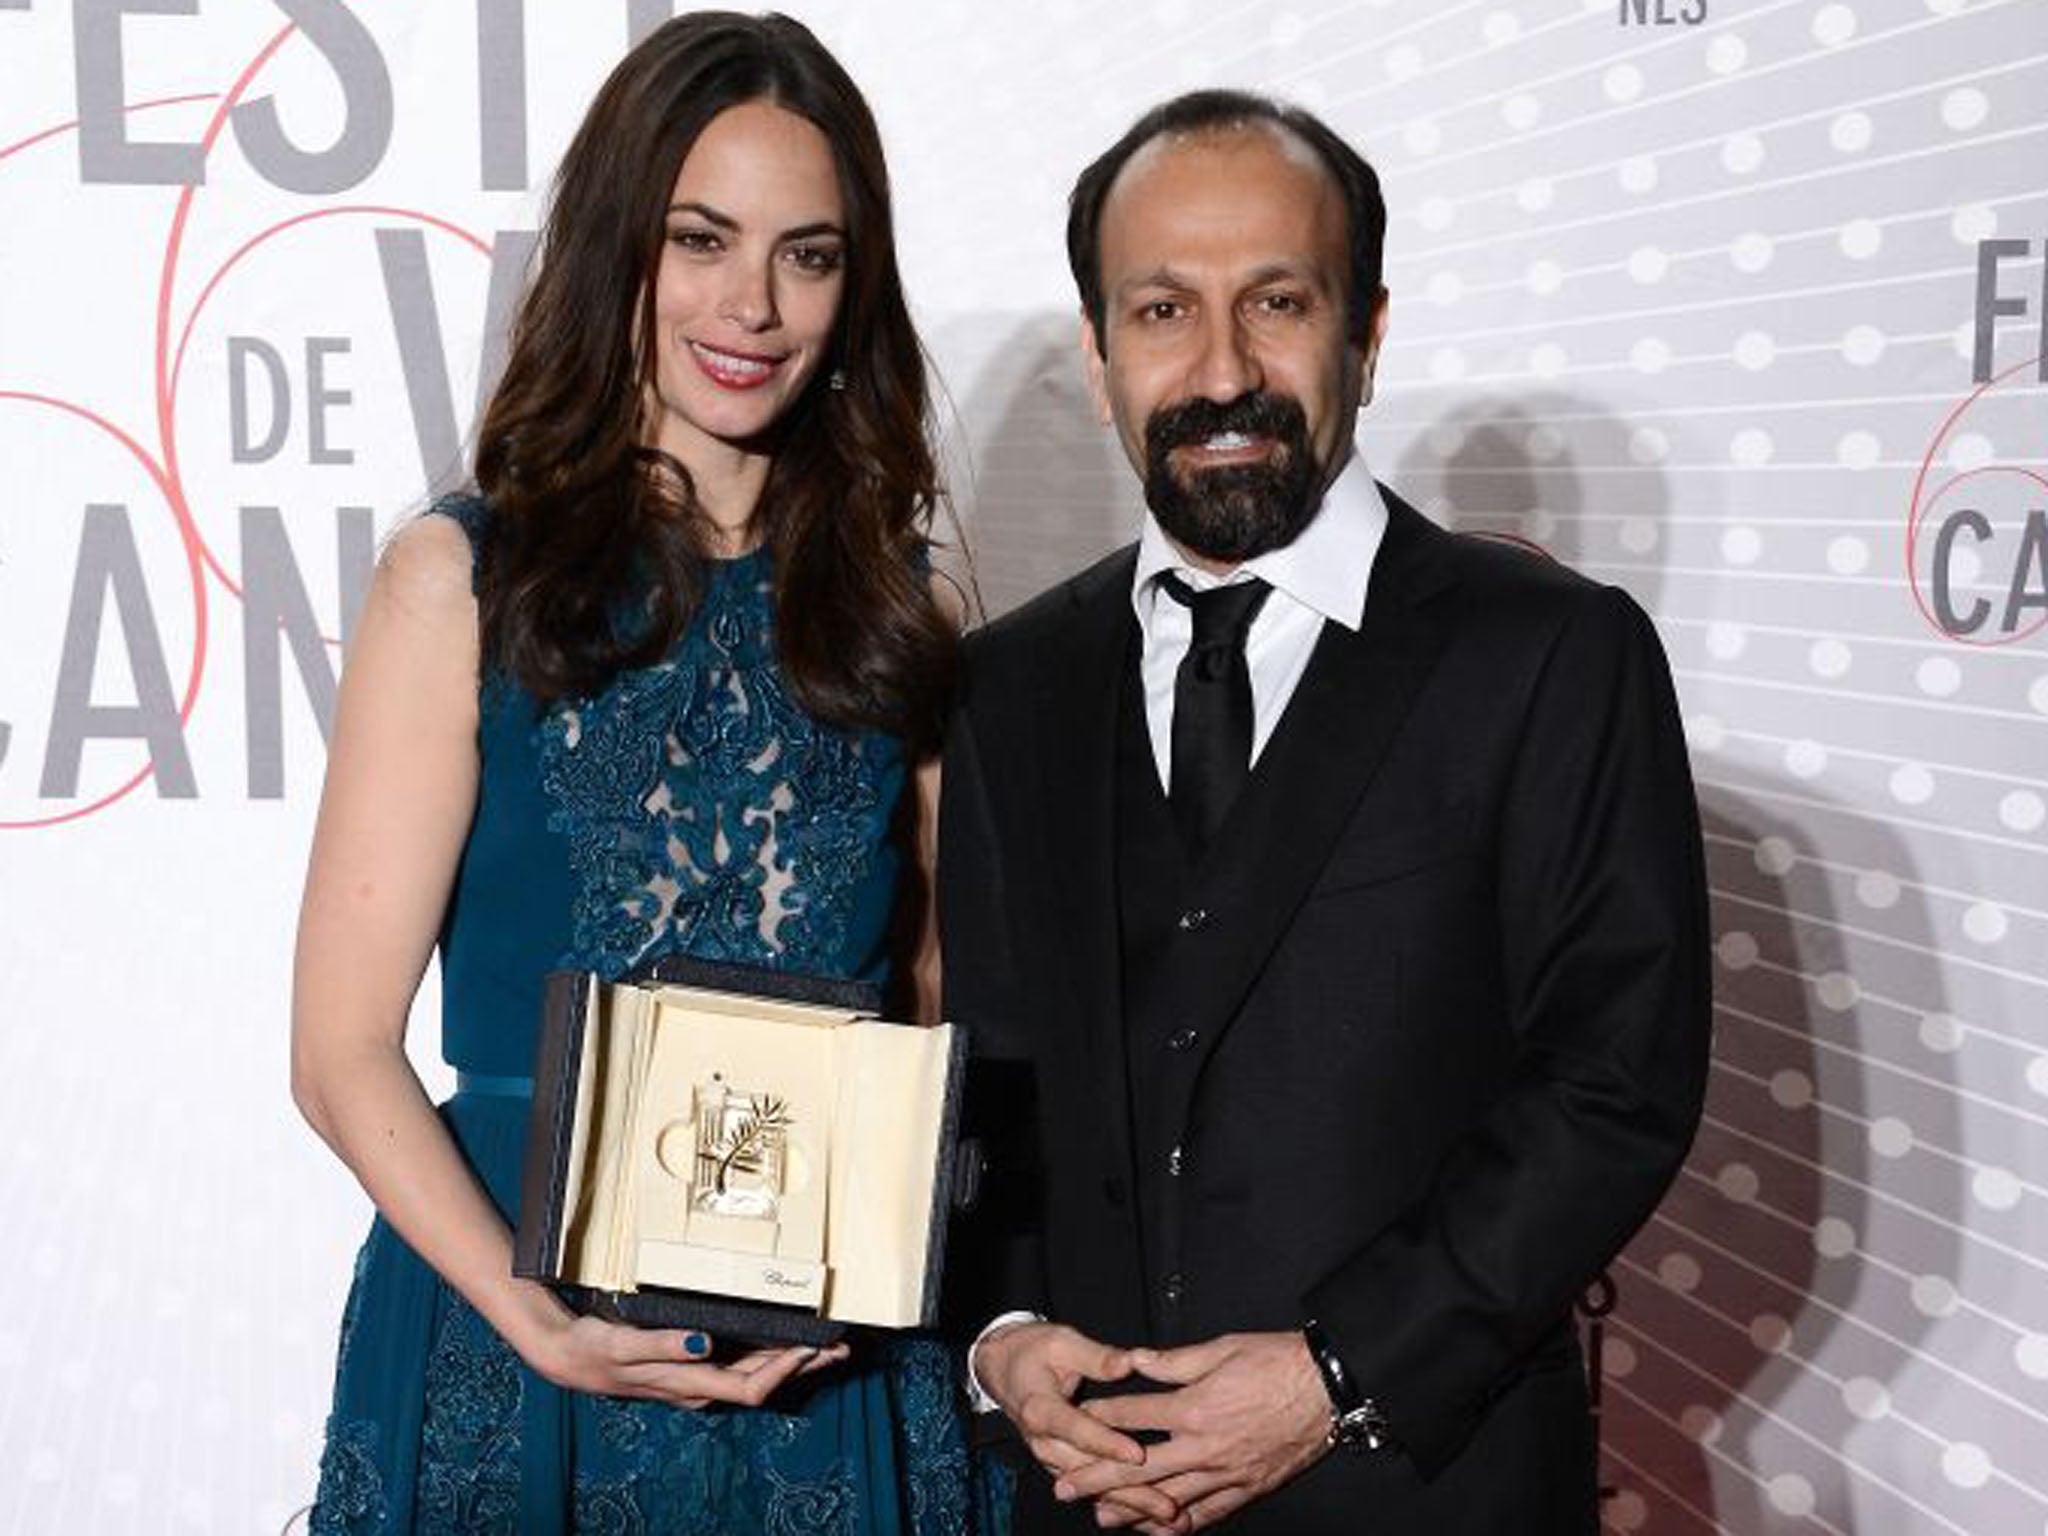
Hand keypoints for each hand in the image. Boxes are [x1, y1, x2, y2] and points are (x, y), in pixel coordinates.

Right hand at [532, 1310, 848, 1409]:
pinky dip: (769, 1352)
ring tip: (828, 1343)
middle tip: (842, 1345)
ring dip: (793, 1359)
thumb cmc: (596, 1350)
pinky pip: (742, 1363)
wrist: (567, 1356)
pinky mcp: (693, 1365)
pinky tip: (783, 1338)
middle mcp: (700, 1386)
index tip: (812, 1346)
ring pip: (756, 1373)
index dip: (785, 1369)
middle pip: (764, 1382)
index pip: (751, 1387)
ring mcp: (698, 1378)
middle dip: (804, 1365)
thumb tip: (704, 1344)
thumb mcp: (625, 1344)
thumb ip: (664, 1345)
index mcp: (690, 1383)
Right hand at [975, 1322, 1186, 1529]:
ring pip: (1091, 1487)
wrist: (1000, 1366)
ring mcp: (1050, 1456)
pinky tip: (1147, 1513)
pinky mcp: (1059, 1463)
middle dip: (1129, 1490)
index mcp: (1040, 1409)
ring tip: (1166, 1514)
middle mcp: (1042, 1441)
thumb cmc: (1032, 1350)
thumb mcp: (1062, 1342)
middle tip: (1167, 1505)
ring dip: (1128, 1502)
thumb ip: (1097, 1357)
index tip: (1138, 1454)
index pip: (1078, 1431)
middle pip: (1088, 1471)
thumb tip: (1130, 1363)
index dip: (1108, 1443)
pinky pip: (1088, 1488)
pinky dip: (1117, 1501)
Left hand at [1061, 1332, 1329, 1529]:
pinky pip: (1208, 1512)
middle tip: (1065, 1488)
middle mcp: (1205, 1446)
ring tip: (1102, 1517)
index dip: (1099, 1418)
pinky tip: (1161, 1529)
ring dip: (1132, 1509)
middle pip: (1139, 1468)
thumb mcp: (1221, 1349)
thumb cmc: (1276, 1363)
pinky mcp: (1247, 1488)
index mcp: (1195, 1407)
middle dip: (1098, 1478)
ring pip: (1169, 1498)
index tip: (1074, 1422)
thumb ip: (1174, 1361)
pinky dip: (1181, 1523)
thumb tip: (1135, 1359)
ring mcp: (1226, 1472)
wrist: (1327, 1389)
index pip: (1133, 1415)